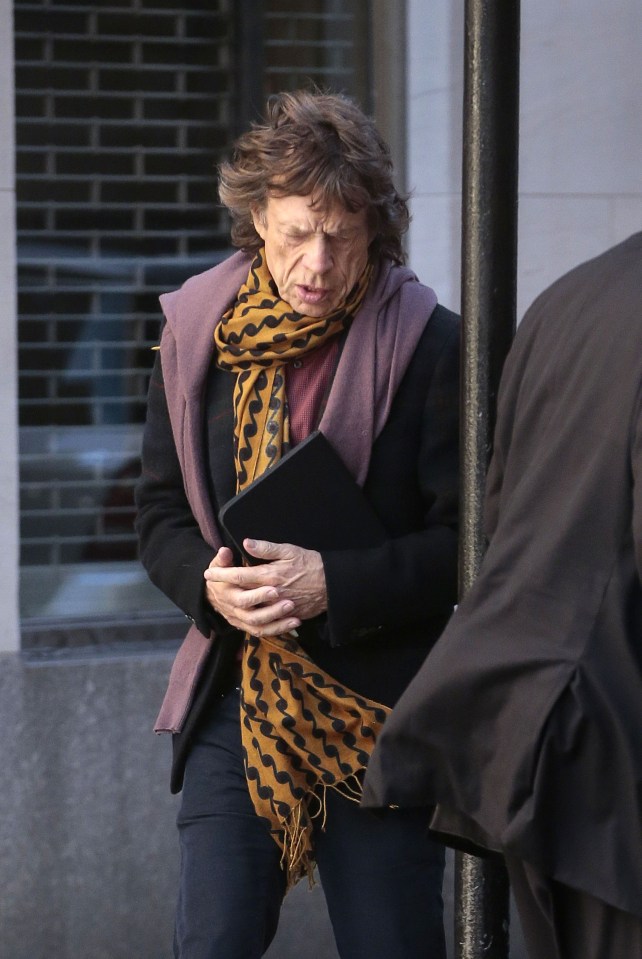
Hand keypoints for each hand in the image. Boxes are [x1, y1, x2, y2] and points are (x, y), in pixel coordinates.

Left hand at [203, 541, 326, 636]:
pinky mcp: (286, 617)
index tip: (208, 574)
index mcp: (270, 576)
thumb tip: (245, 543)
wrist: (333, 584)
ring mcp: (278, 608)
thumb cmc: (311, 563)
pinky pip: (267, 624)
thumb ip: (266, 548)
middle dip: (224, 592)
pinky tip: (247, 616)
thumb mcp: (289, 550)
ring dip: (236, 609)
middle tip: (210, 589)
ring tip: (226, 604)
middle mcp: (271, 594)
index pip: (239, 576)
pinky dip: (254, 621)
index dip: (222, 575)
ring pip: (251, 613)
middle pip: (241, 596)